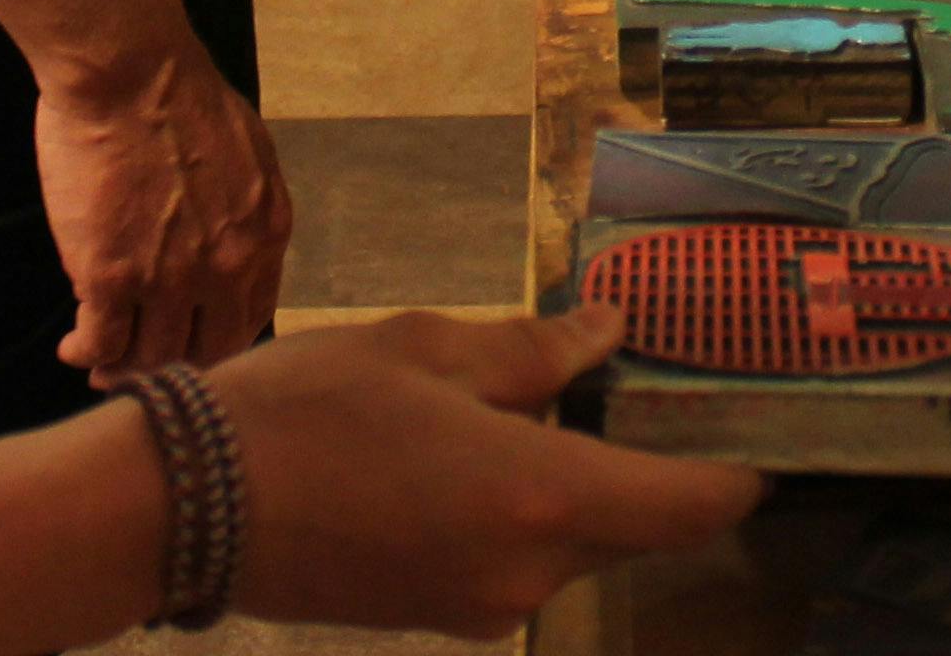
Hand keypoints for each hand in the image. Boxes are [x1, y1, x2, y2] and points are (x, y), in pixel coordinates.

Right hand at [36, 43, 291, 373]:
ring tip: (102, 365)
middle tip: (144, 366)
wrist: (129, 72)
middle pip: (206, 352)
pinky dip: (87, 354)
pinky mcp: (111, 277)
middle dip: (174, 366)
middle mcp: (227, 268)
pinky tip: (74, 348)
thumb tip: (225, 244)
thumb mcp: (247, 153)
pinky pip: (103, 343)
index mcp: (264, 234)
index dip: (216, 342)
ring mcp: (170, 278)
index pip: (251, 319)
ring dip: (126, 369)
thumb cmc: (179, 93)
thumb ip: (243, 211)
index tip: (191, 344)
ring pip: (153, 358)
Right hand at [209, 308, 763, 635]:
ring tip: (538, 404)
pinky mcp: (439, 616)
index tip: (762, 436)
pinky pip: (515, 557)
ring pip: (569, 540)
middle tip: (642, 388)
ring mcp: (483, 604)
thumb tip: (606, 334)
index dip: (736, 475)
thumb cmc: (309, 411)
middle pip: (631, 525)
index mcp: (542, 498)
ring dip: (570, 484)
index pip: (691, 507)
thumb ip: (532, 352)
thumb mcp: (427, 351)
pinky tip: (474, 451)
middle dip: (643, 467)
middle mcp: (530, 569)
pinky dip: (519, 509)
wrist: (188, 506)